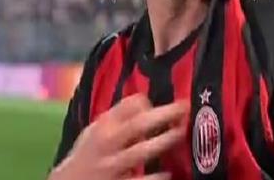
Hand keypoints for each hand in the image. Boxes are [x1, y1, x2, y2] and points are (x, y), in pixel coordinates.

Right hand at [49, 93, 187, 179]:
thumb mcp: (96, 130)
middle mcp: (106, 143)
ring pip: (139, 152)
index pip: (125, 106)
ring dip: (162, 141)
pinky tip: (168, 174)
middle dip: (162, 115)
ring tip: (180, 133)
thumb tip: (146, 102)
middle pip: (137, 125)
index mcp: (103, 126)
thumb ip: (118, 117)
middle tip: (184, 108)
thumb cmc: (88, 154)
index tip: (164, 100)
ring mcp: (111, 166)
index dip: (145, 102)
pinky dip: (154, 179)